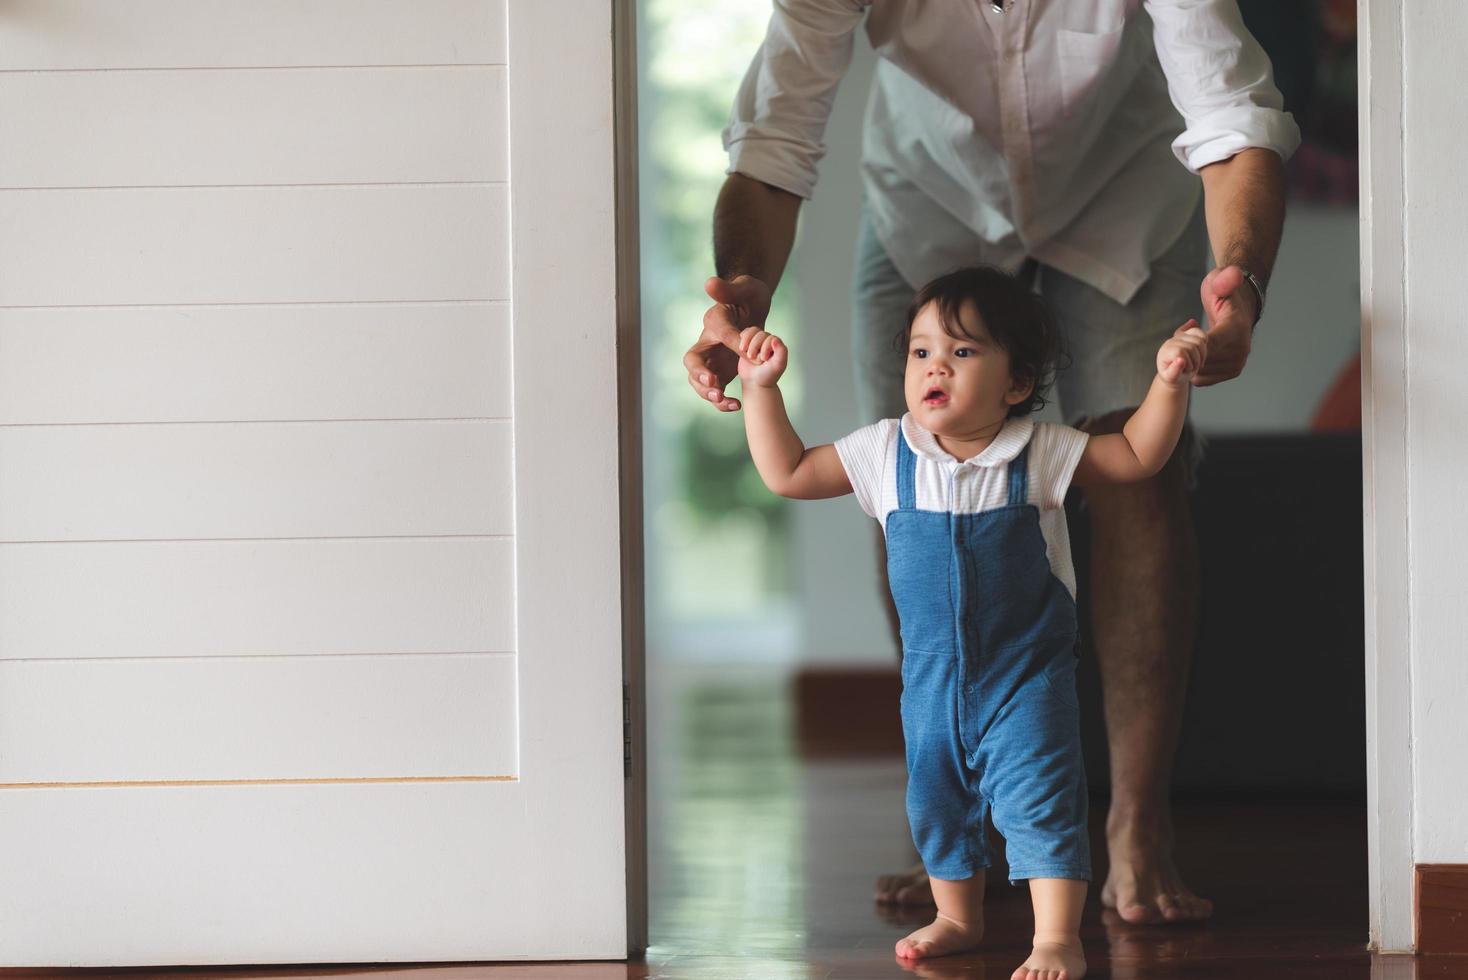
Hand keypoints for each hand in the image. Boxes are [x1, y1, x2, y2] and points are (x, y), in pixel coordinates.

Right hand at [684, 274, 772, 411]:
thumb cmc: (750, 295)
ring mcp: (713, 360)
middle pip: (693, 362)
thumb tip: (709, 284)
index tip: (744, 348)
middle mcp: (708, 342)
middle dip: (700, 375)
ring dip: (708, 393)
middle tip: (714, 384)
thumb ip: (729, 289)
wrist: (754, 309)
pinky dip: (722, 401)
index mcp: (714, 320)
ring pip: (700, 381)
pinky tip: (736, 405)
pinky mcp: (721, 372)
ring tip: (723, 399)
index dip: (729, 340)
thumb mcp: (747, 287)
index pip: (717, 330)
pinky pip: (716, 391)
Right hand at [735, 326, 787, 388]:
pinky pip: (746, 333)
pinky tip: (741, 346)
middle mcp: (769, 341)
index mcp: (778, 346)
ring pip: (753, 331)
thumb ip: (781, 352)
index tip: (763, 359)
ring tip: (744, 351)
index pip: (770, 337)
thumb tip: (775, 338)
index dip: (765, 347)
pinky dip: (742, 337)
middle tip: (752, 358)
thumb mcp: (778, 365)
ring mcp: (758, 341)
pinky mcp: (748, 342)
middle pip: (760, 334)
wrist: (755, 383)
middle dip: (754, 346)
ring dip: (747, 340)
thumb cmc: (768, 375)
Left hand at [1157, 319, 1207, 386]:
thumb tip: (1181, 360)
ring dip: (1202, 355)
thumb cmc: (1174, 376)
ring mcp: (1180, 336)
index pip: (1180, 352)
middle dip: (1196, 361)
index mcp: (1166, 351)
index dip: (1188, 363)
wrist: (1175, 372)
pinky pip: (1201, 333)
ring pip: (1199, 341)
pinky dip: (1204, 342)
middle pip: (1192, 347)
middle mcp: (1172, 341)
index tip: (1186, 370)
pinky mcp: (1188, 334)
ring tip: (1197, 362)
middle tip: (1192, 368)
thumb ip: (1174, 371)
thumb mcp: (1172, 378)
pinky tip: (1200, 352)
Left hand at [1193, 265, 1258, 385]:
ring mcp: (1237, 364)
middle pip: (1199, 361)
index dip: (1189, 340)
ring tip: (1192, 341)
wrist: (1240, 306)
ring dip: (1188, 359)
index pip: (1207, 345)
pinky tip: (1196, 352)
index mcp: (1236, 329)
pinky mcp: (1231, 372)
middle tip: (1186, 331)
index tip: (1188, 325)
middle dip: (1186, 349)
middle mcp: (1241, 350)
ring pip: (1198, 372)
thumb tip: (1233, 274)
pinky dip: (1193, 368)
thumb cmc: (1225, 292)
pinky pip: (1202, 379)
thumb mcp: (1221, 281)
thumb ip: (1224, 279)